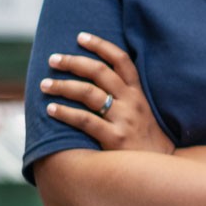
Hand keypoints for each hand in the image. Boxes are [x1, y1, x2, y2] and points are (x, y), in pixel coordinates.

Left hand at [41, 33, 174, 154]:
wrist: (161, 169)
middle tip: (53, 59)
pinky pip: (85, 121)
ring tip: (44, 84)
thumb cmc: (145, 140)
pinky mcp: (115, 138)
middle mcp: (132, 102)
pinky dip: (65, 113)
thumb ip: (124, 96)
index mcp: (138, 92)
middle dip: (74, 62)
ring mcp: (124, 119)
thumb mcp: (143, 112)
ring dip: (63, 86)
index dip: (101, 45)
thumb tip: (92, 81)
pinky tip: (50, 110)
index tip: (80, 37)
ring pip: (89, 93)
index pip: (121, 60)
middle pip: (100, 72)